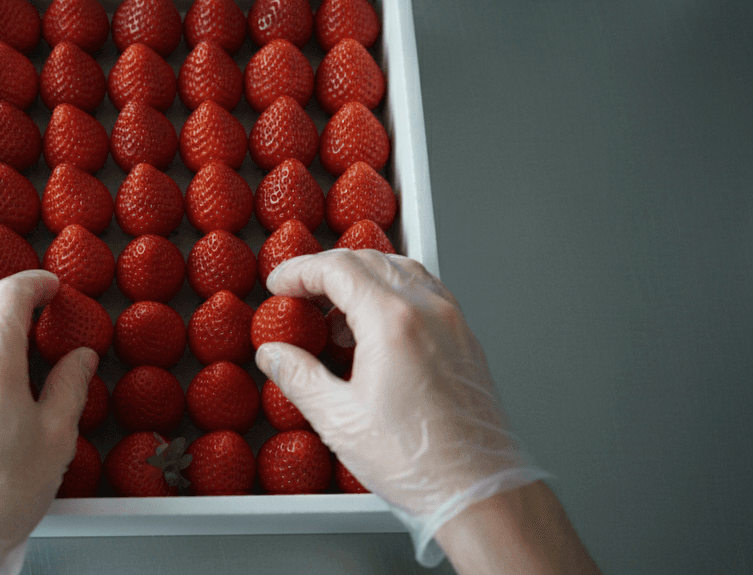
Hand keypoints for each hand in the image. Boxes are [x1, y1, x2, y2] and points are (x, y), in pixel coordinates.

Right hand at [256, 249, 548, 565]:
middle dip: (327, 270)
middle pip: (370, 260)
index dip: (300, 272)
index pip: (338, 268)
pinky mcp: (465, 340)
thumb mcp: (339, 420)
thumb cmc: (419, 463)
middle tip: (300, 294)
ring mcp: (452, 323)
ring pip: (401, 270)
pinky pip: (426, 293)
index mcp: (393, 322)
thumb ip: (299, 377)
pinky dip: (393, 293)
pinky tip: (376, 327)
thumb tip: (275, 355)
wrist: (477, 491)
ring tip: (337, 315)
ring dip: (363, 278)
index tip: (281, 285)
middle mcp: (429, 311)